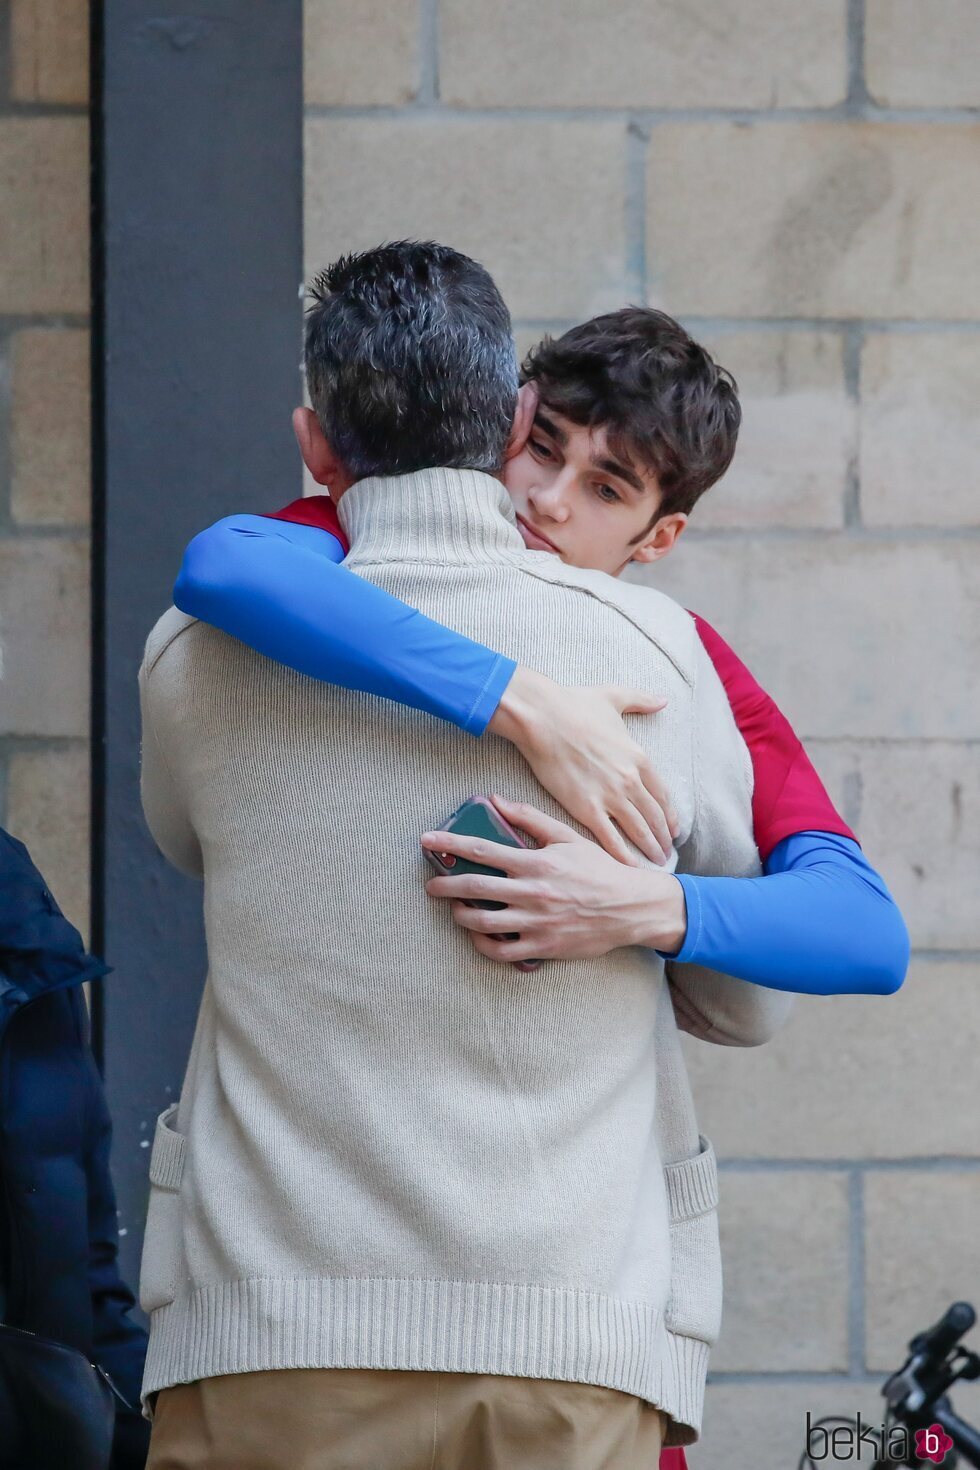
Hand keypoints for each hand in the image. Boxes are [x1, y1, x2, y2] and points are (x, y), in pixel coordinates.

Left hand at [421, 796, 686, 964]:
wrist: (631, 907)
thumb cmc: (599, 869)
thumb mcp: (567, 837)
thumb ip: (530, 819)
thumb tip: (495, 800)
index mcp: (536, 862)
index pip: (482, 849)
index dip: (450, 844)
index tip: (427, 840)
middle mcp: (532, 892)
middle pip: (474, 888)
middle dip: (445, 885)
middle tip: (431, 885)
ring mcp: (536, 922)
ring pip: (482, 923)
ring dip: (461, 915)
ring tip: (456, 909)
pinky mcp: (543, 946)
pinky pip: (501, 951)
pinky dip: (483, 945)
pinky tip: (479, 936)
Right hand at [487, 667, 678, 867]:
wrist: (542, 717)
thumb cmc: (575, 704)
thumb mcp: (615, 697)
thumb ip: (642, 701)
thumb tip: (663, 700)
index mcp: (639, 757)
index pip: (662, 794)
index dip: (670, 815)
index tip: (674, 830)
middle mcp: (630, 780)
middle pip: (655, 816)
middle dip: (664, 837)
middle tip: (667, 852)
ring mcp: (609, 796)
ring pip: (638, 830)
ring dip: (650, 848)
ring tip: (656, 862)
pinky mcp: (585, 808)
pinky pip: (610, 838)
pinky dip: (623, 855)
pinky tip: (631, 868)